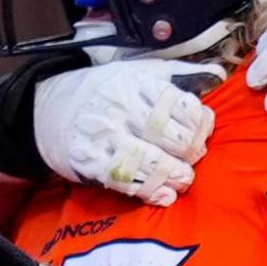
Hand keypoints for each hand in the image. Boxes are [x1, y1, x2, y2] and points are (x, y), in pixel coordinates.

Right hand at [30, 59, 218, 204]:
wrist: (48, 110)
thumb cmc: (102, 90)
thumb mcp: (136, 70)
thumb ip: (178, 74)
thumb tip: (218, 73)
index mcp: (136, 84)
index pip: (183, 107)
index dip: (201, 124)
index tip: (201, 131)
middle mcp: (121, 110)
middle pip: (172, 137)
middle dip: (191, 151)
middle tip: (193, 156)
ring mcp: (105, 139)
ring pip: (154, 163)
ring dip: (176, 176)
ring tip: (182, 177)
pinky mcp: (92, 164)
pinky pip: (129, 184)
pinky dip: (153, 192)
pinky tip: (165, 195)